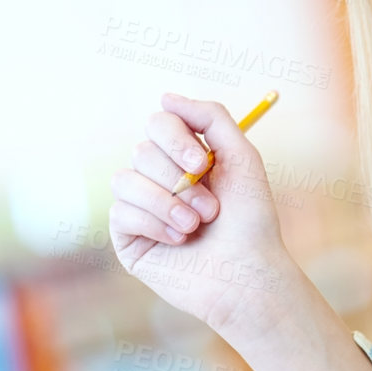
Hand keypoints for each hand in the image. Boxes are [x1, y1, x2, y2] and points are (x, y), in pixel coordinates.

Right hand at [108, 92, 295, 332]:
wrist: (247, 274)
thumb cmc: (251, 219)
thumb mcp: (242, 158)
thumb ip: (212, 118)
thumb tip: (166, 97)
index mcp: (186, 157)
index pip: (159, 123)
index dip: (176, 138)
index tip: (204, 164)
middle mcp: (159, 178)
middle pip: (141, 149)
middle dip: (179, 179)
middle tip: (212, 207)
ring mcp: (140, 206)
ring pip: (125, 179)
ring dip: (168, 203)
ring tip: (197, 226)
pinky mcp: (127, 237)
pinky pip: (120, 211)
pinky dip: (154, 223)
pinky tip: (179, 240)